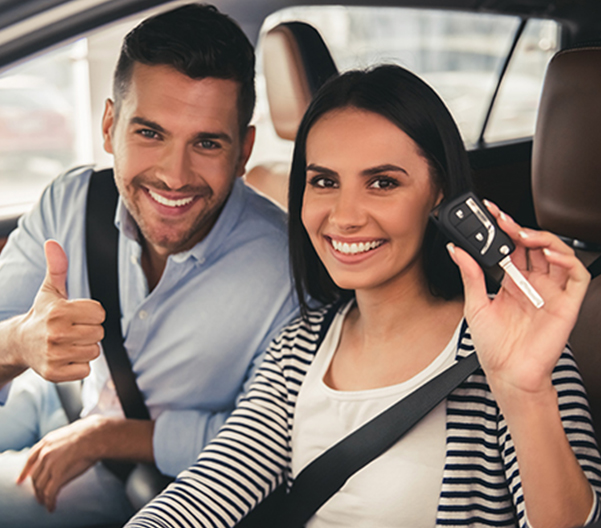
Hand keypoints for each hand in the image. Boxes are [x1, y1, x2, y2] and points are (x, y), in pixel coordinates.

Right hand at [16, 240, 104, 380]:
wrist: (19, 343)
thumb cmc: (42, 314)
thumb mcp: (50, 290)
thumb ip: (57, 267)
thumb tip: (53, 243)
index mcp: (59, 312)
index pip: (100, 313)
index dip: (92, 314)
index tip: (77, 315)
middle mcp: (56, 333)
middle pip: (99, 333)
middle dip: (89, 331)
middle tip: (73, 329)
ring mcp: (54, 355)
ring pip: (94, 351)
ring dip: (85, 348)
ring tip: (69, 342)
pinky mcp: (55, 374)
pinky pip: (85, 370)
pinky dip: (78, 365)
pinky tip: (65, 357)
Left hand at [16, 415, 106, 511]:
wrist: (96, 435)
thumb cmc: (89, 434)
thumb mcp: (68, 434)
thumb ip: (58, 443)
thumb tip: (60, 449)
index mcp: (46, 442)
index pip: (30, 459)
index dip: (25, 471)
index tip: (21, 479)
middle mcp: (45, 453)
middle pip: (35, 475)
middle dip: (36, 487)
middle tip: (38, 495)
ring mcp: (50, 463)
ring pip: (40, 485)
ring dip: (42, 496)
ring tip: (45, 503)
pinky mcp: (58, 473)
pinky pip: (50, 492)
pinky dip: (49, 501)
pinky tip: (51, 506)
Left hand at [447, 201, 589, 398]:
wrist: (507, 375)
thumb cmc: (493, 347)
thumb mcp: (475, 305)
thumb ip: (470, 276)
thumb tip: (457, 250)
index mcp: (511, 283)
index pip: (512, 247)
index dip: (505, 229)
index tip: (490, 214)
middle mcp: (532, 284)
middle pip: (534, 246)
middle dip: (519, 228)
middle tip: (503, 220)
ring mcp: (550, 292)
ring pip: (557, 253)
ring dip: (542, 238)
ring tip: (523, 235)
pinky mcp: (566, 304)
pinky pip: (576, 275)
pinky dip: (567, 260)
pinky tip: (549, 254)